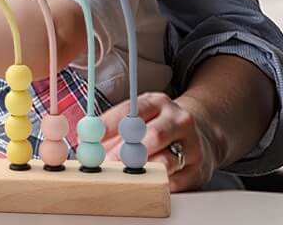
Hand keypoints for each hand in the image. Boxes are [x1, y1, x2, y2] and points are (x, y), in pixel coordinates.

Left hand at [101, 92, 219, 191]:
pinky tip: (145, 183)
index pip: (131, 110)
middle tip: (106, 162)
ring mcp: (192, 144)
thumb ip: (115, 126)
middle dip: (125, 152)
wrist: (200, 135)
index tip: (91, 137)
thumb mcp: (140, 116)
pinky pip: (176, 181)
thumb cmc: (159, 125)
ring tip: (123, 174)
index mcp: (158, 102)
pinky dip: (157, 184)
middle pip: (152, 135)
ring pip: (166, 160)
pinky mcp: (199, 169)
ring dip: (141, 170)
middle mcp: (178, 119)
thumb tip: (86, 141)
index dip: (109, 124)